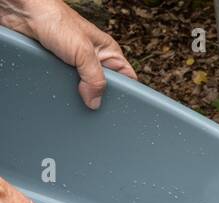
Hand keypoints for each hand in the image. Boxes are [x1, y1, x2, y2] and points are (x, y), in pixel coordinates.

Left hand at [0, 0, 135, 108]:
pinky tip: (58, 88)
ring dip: (76, 92)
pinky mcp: (57, 65)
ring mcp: (75, 63)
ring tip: (72, 95)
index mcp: (108, 52)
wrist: (22, 12)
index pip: (126, 78)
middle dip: (97, 95)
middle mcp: (93, 58)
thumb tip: (96, 102)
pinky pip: (63, 84)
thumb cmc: (55, 19)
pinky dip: (60, 87)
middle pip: (103, 87)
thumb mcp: (83, 52)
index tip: (116, 105)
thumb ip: (94, 79)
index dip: (124, 92)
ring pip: (82, 87)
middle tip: (91, 103)